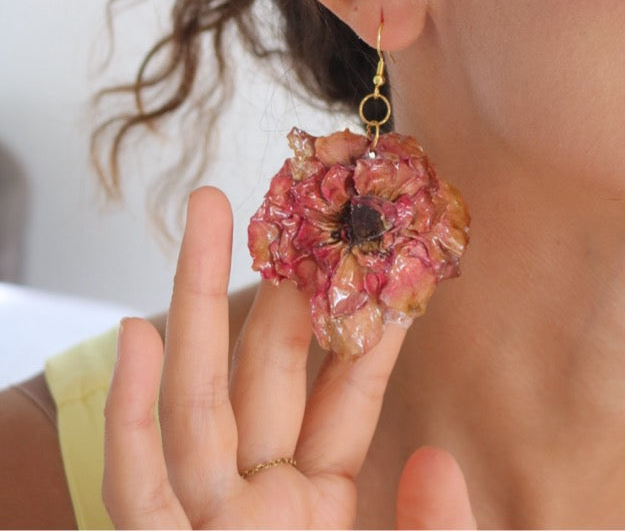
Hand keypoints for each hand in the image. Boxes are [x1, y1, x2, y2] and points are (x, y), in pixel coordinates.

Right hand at [103, 186, 475, 528]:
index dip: (363, 317)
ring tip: (209, 207)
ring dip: (197, 301)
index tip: (379, 243)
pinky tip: (134, 333)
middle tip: (295, 189)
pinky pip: (139, 487)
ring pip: (198, 402)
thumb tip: (435, 459)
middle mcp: (261, 503)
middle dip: (279, 274)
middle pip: (267, 368)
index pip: (347, 394)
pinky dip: (128, 415)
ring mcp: (209, 526)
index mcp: (320, 505)